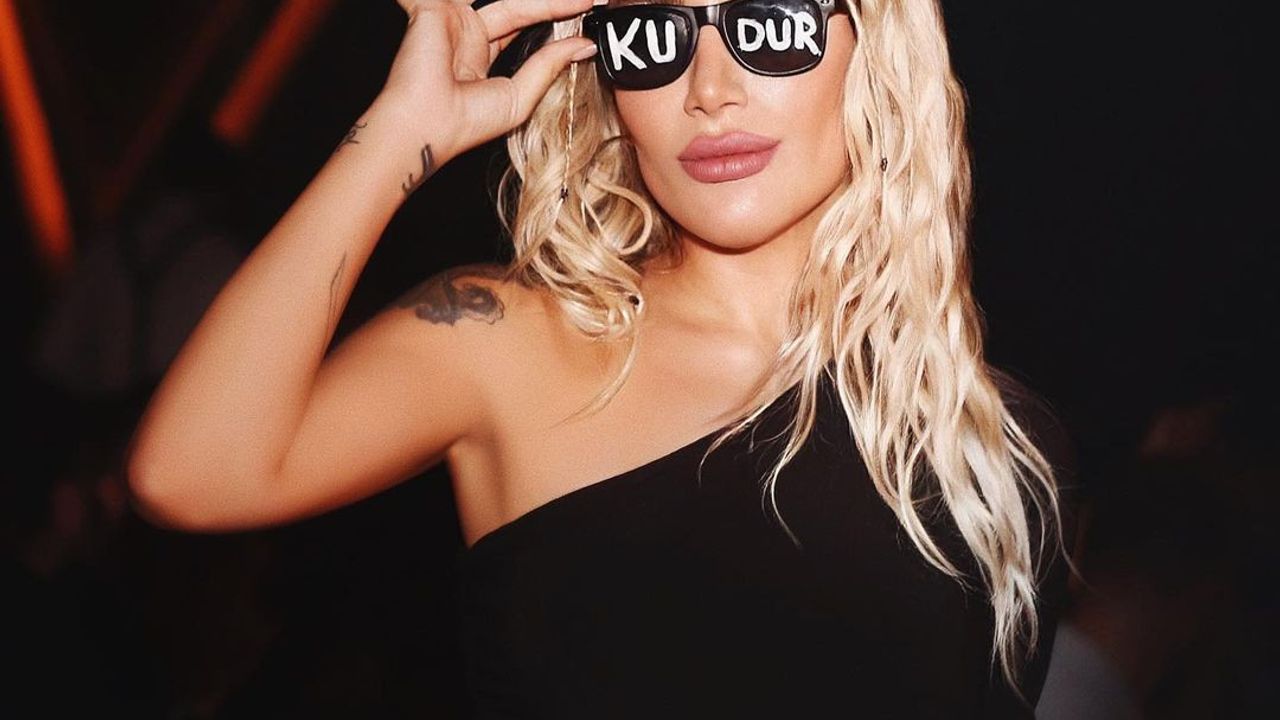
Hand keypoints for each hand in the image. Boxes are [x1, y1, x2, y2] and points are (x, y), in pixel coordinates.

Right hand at [379, 0, 597, 162]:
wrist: (426, 125)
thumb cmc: (465, 122)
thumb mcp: (519, 96)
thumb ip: (549, 66)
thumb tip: (584, 45)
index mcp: (479, 54)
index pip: (524, 22)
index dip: (556, 13)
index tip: (590, 4)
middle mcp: (465, 32)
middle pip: (517, 5)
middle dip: (552, 1)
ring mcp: (449, 17)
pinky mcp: (433, 7)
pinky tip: (530, 0)